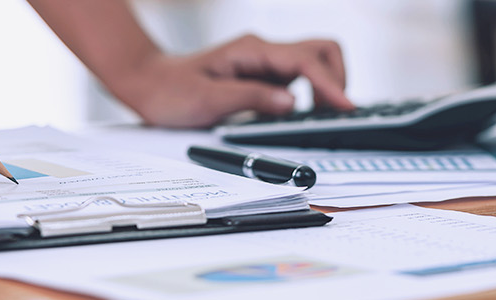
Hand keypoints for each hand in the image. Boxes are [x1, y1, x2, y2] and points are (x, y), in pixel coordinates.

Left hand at [106, 35, 353, 127]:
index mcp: (251, 51)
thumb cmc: (171, 91)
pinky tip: (306, 114)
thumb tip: (291, 102)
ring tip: (324, 117)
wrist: (150, 83)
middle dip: (337, 79)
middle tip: (336, 113)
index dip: (330, 85)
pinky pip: (301, 78)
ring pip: (315, 63)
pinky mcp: (265, 75)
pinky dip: (314, 94)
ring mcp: (266, 62)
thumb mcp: (208, 100)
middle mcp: (263, 51)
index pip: (304, 61)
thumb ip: (252, 98)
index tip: (346, 106)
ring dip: (327, 87)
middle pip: (321, 50)